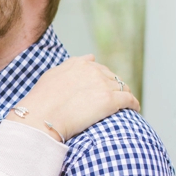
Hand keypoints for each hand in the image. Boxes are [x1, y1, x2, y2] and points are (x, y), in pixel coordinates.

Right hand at [7, 55, 139, 141]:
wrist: (41, 118)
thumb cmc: (42, 102)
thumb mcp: (53, 75)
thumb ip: (72, 64)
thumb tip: (90, 57)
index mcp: (79, 64)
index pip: (98, 68)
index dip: (102, 79)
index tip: (102, 88)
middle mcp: (93, 71)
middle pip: (112, 77)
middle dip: (115, 87)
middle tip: (116, 99)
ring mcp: (102, 84)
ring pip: (122, 87)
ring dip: (125, 95)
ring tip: (127, 105)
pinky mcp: (110, 100)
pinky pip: (129, 100)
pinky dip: (134, 104)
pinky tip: (135, 109)